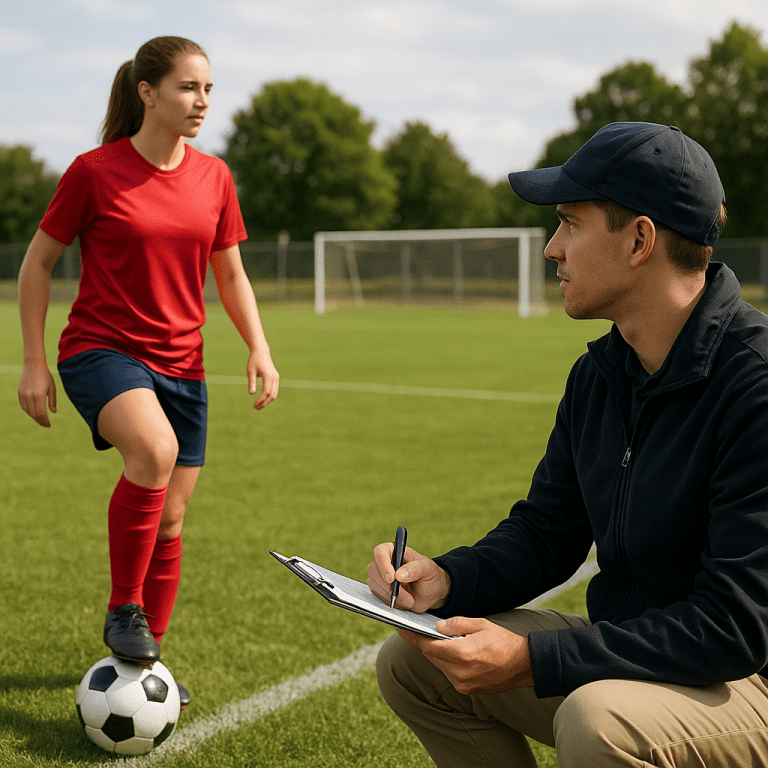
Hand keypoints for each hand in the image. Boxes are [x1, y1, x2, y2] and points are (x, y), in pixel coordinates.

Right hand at [18, 362, 56, 426]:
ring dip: (34, 417)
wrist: (33, 365)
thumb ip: (52, 401)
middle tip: (46, 424)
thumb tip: (53, 412)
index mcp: (39, 395)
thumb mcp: (52, 388)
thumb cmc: (46, 376)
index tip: (49, 425)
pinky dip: (28, 411)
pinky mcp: (19, 393)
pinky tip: (34, 413)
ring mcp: (23, 395)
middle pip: (34, 414)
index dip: (45, 421)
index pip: (41, 413)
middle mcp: (29, 396)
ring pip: (28, 411)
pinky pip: (23, 406)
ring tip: (41, 419)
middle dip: (40, 421)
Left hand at [247, 348, 279, 409]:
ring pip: (274, 393)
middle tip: (256, 408)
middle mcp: (274, 377)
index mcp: (268, 375)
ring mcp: (276, 377)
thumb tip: (251, 394)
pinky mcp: (276, 377)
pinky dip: (269, 396)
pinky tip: (262, 399)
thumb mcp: (250, 371)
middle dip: (264, 403)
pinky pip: (274, 390)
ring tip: (258, 405)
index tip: (254, 405)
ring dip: (267, 401)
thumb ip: (252, 382)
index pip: (266, 392)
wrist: (261, 352)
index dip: (260, 400)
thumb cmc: (254, 361)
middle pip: (272, 395)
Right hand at [367, 543, 450, 612]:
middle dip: (388, 586)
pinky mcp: (380, 591)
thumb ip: (415, 569)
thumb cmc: (430, 575)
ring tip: (410, 600)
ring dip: (392, 596)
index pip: (380, 552)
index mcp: (395, 551)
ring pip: (374, 585)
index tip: (392, 578)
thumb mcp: (428, 569)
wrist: (431, 593)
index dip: (383, 564)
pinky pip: (378, 597)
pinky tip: (404, 603)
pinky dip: (392, 603)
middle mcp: (385, 562)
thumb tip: (399, 574)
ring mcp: (380, 577)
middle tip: (406, 596)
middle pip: (373, 570)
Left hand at [397, 617, 533, 693]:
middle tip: (423, 630)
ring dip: (438, 653)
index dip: (413, 637)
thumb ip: (457, 624)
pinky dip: (448, 663)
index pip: (428, 646)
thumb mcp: (480, 624)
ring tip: (445, 641)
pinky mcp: (467, 689)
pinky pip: (449, 673)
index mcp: (462, 654)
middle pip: (431, 656)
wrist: (523, 665)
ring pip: (439, 665)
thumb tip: (438, 627)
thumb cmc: (503, 641)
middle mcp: (459, 672)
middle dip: (427, 643)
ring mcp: (462, 683)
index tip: (401, 630)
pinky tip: (456, 653)